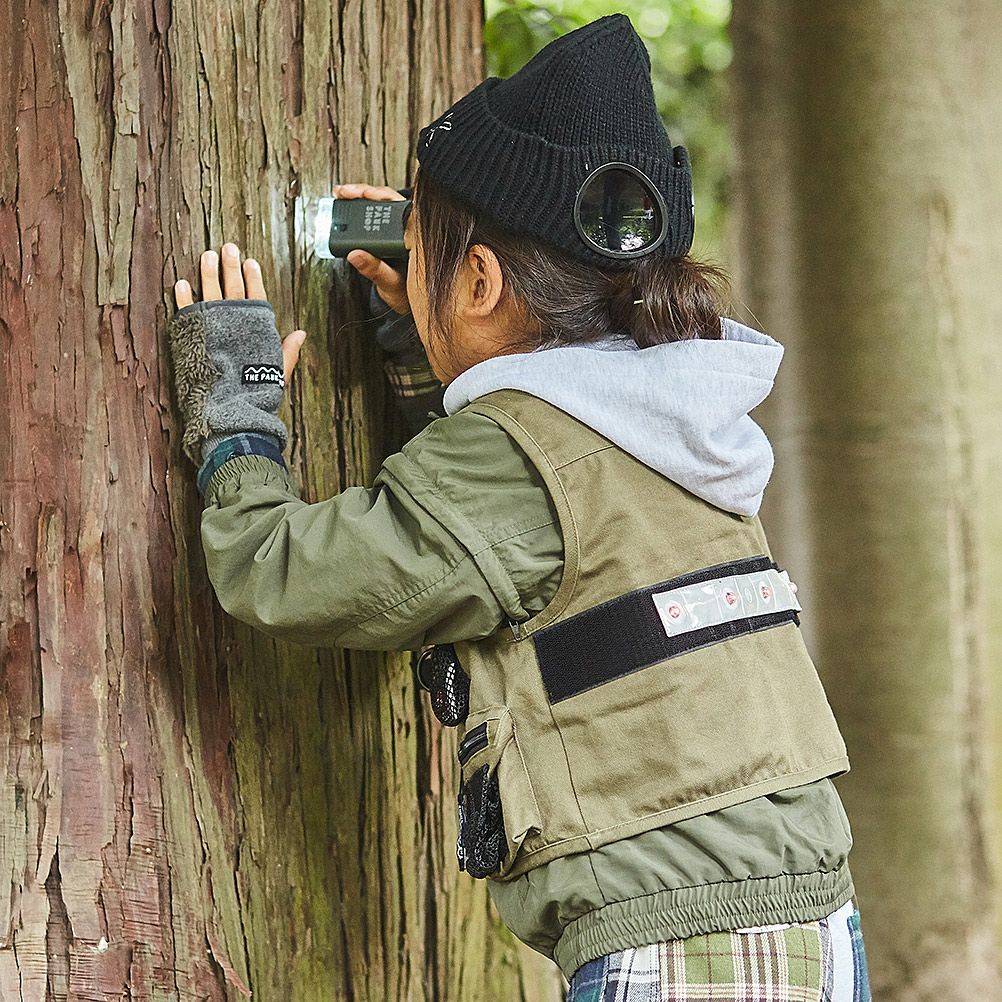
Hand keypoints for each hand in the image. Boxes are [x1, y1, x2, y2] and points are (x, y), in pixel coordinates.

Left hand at [174, 243, 306, 383]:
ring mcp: (213, 328)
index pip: (257, 296)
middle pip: (233, 288)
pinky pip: (187, 311)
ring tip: (207, 255)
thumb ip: (287, 350)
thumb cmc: (257, 394)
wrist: (231, 411)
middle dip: (231, 266)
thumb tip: (300, 333)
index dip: (254, 278)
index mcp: (258, 330)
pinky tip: (183, 282)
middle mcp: (236, 324)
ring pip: (211, 292)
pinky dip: (184, 297)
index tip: (251, 262)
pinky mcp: (194, 336)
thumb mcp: (279, 371)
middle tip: (228, 247)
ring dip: (209, 272)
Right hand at [335, 183, 410, 314]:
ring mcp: (400, 231)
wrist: (407, 303)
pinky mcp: (390, 235)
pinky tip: (347, 204)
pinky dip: (361, 209)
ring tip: (341, 194)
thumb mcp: (390, 284)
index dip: (378, 196)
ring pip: (381, 206)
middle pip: (387, 200)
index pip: (398, 207)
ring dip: (361, 198)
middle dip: (364, 193)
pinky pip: (377, 217)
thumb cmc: (405, 293)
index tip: (361, 194)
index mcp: (415, 237)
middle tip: (342, 192)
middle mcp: (409, 230)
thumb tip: (355, 255)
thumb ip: (375, 270)